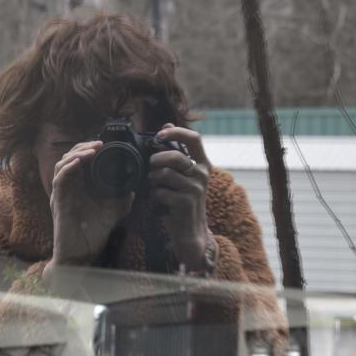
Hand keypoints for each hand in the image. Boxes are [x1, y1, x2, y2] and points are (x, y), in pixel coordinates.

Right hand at [48, 140, 134, 267]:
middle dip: (83, 147)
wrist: (79, 257)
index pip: (79, 161)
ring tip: (91, 150)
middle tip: (98, 143)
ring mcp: (61, 194)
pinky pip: (59, 179)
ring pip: (62, 164)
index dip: (88, 149)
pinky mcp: (57, 202)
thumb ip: (121, 203)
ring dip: (76, 154)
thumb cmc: (90, 237)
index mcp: (79, 188)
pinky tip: (79, 162)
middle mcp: (68, 188)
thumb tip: (133, 191)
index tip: (103, 144)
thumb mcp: (111, 215)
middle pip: (69, 158)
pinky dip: (68, 168)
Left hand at [147, 123, 212, 271]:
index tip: (160, 134)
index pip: (194, 138)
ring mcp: (195, 189)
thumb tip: (166, 124)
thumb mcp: (184, 174)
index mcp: (203, 163)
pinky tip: (159, 201)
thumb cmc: (183, 199)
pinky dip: (154, 195)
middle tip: (152, 168)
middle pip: (175, 156)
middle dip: (156, 160)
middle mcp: (202, 174)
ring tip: (155, 186)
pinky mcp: (186, 202)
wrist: (190, 230)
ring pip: (165, 174)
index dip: (176, 132)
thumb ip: (176, 152)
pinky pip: (161, 191)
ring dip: (153, 180)